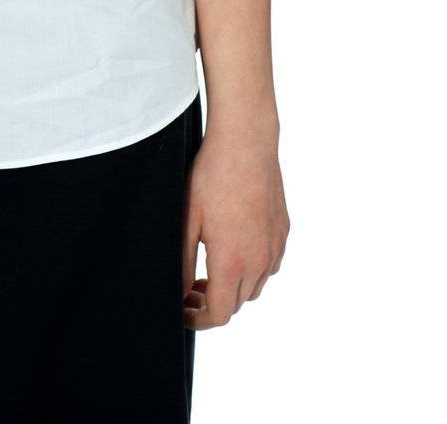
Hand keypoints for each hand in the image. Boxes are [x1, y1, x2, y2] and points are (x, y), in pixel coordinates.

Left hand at [182, 122, 289, 329]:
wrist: (246, 143)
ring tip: (210, 270)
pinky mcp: (282, 232)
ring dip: (233, 287)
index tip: (184, 311)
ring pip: (255, 286)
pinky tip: (235, 249)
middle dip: (212, 303)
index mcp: (232, 261)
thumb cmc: (212, 176)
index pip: (219, 314)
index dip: (198, 320)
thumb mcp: (188, 219)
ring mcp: (275, 247)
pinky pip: (269, 265)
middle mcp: (259, 261)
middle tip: (190, 287)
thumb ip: (183, 261)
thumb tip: (179, 291)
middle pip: (236, 303)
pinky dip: (252, 268)